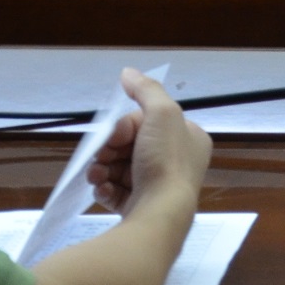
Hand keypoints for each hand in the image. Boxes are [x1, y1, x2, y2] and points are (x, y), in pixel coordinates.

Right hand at [86, 68, 210, 216]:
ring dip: (102, 169)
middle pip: (131, 146)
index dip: (125, 127)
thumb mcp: (161, 113)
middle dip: (109, 151)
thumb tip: (128, 72)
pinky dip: (105, 188)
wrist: (160, 212)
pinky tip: (101, 190)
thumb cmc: (164, 160)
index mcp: (189, 138)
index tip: (113, 136)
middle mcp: (178, 161)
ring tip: (95, 176)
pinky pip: (117, 191)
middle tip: (99, 158)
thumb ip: (145, 90)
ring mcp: (159, 186)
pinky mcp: (142, 207)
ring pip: (120, 169)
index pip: (148, 122)